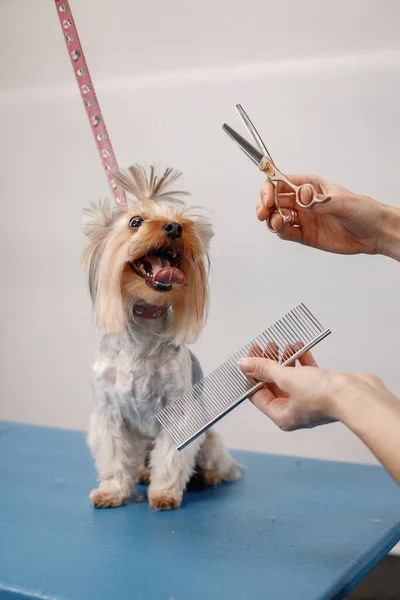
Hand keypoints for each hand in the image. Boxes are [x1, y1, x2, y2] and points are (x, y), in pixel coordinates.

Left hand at [239, 351, 340, 430]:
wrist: (356, 396)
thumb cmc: (323, 396)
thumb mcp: (286, 378)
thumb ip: (264, 369)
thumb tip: (244, 364)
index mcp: (282, 416)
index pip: (257, 395)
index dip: (251, 374)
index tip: (250, 356)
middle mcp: (294, 410)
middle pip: (273, 384)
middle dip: (269, 364)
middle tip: (266, 346)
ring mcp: (309, 399)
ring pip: (290, 377)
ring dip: (285, 360)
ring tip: (283, 344)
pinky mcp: (322, 388)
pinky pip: (306, 372)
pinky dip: (301, 360)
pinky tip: (299, 347)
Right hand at [256, 174, 384, 254]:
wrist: (373, 233)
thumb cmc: (362, 210)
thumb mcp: (343, 203)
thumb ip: (321, 202)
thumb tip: (303, 198)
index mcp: (309, 185)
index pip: (282, 182)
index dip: (270, 188)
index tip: (268, 198)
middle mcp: (302, 201)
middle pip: (274, 199)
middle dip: (264, 204)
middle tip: (262, 213)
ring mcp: (302, 218)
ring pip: (276, 216)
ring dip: (270, 219)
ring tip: (277, 224)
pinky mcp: (304, 234)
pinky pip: (285, 232)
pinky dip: (279, 231)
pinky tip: (282, 229)